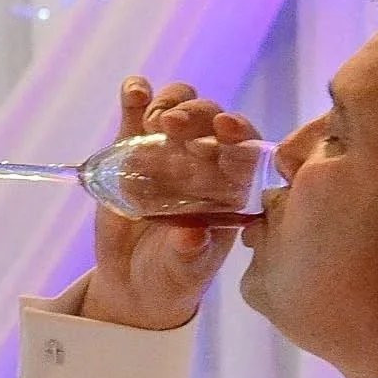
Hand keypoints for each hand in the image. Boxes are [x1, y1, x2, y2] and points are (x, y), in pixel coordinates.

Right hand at [83, 78, 261, 331]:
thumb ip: (190, 253)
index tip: (224, 129)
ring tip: (154, 121)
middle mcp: (204, 163)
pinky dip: (136, 96)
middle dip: (198, 115)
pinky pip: (137, 112)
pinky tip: (133, 94)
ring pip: (181, 106)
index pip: (245, 150)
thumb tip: (190, 234)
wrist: (135, 283)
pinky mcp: (133, 146)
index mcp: (230, 190)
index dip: (239, 134)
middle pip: (212, 121)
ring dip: (171, 102)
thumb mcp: (185, 272)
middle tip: (174, 127)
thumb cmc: (173, 278)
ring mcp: (169, 150)